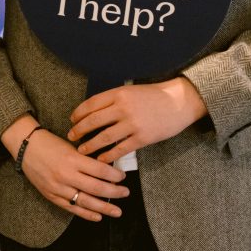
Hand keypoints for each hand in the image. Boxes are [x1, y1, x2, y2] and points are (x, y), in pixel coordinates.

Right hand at [18, 127, 127, 221]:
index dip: (114, 176)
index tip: (123, 177)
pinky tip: (98, 216)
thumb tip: (107, 170)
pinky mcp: (51, 196)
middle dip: (114, 192)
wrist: (25, 147)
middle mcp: (66, 174)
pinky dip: (86, 214)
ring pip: (86, 201)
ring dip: (104, 208)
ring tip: (117, 211)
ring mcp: (58, 187)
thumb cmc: (49, 143)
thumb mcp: (70, 146)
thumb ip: (86, 159)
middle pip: (96, 188)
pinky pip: (71, 208)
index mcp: (72, 159)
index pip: (100, 170)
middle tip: (125, 193)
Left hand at [68, 77, 207, 163]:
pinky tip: (101, 159)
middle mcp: (123, 108)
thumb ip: (114, 100)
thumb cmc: (154, 96)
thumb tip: (93, 112)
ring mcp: (132, 124)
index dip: (78, 113)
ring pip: (104, 137)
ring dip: (90, 145)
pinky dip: (108, 155)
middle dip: (79, 130)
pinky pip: (120, 149)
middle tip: (71, 136)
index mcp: (118, 94)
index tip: (72, 120)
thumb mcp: (131, 91)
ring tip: (82, 150)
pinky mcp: (142, 138)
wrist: (179, 102)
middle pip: (93, 121)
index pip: (91, 104)